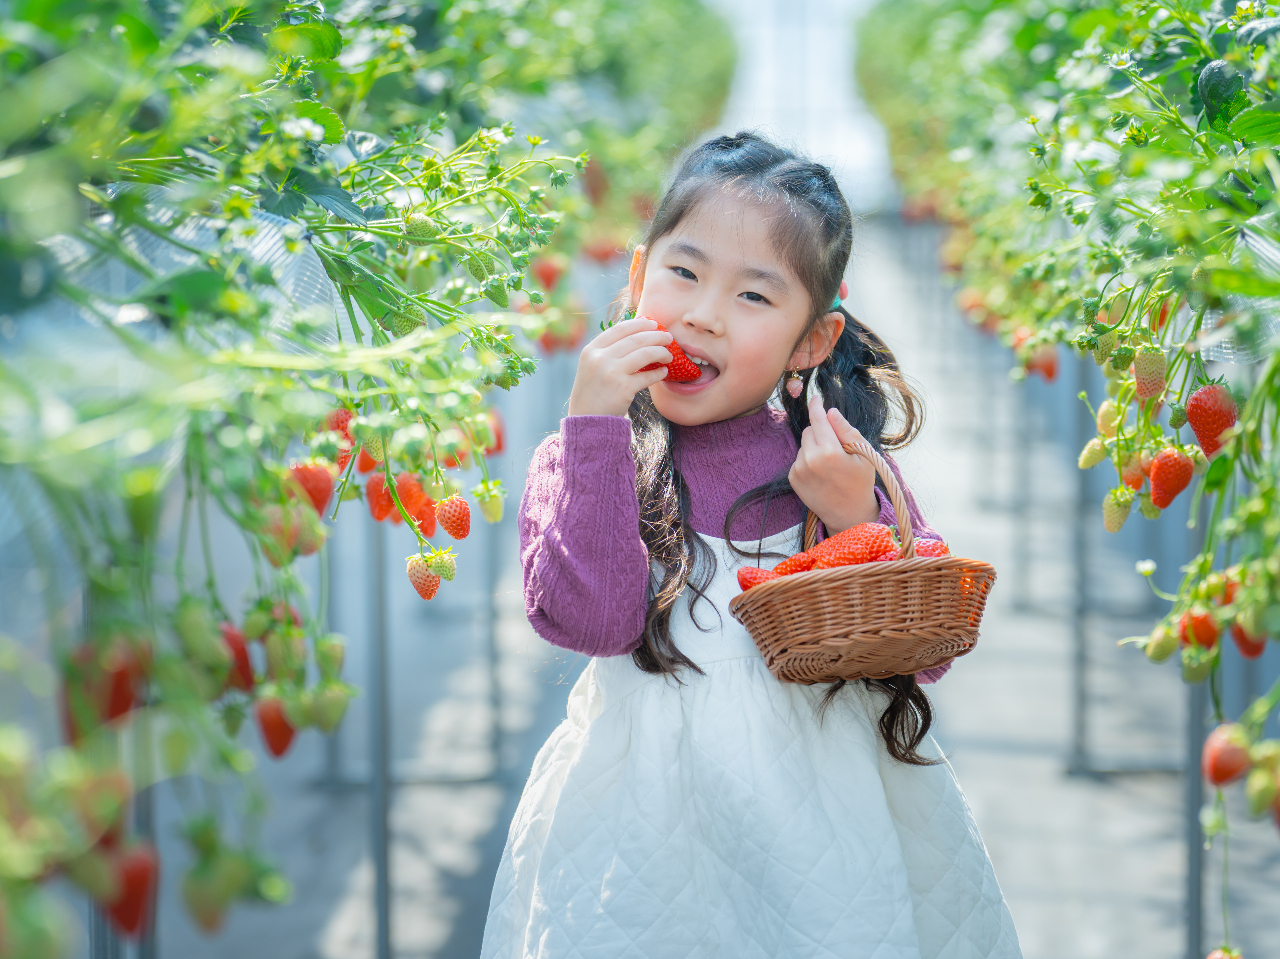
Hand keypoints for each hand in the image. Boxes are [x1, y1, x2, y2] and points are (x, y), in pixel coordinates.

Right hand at [567, 318, 673, 416]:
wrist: (587, 422)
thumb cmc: (592, 394)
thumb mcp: (591, 367)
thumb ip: (607, 352)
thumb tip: (636, 336)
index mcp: (591, 350)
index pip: (619, 329)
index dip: (639, 324)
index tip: (653, 324)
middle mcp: (600, 359)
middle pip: (636, 339)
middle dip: (656, 336)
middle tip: (668, 337)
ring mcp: (611, 373)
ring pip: (645, 353)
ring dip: (661, 352)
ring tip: (669, 355)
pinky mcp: (624, 389)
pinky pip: (648, 376)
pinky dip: (659, 373)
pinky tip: (664, 372)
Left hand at [788, 394, 879, 534]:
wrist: (848, 515)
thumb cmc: (860, 482)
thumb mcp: (863, 454)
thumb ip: (846, 430)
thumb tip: (830, 411)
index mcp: (830, 452)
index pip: (818, 419)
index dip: (816, 406)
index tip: (815, 398)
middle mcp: (810, 460)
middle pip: (810, 430)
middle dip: (821, 432)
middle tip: (837, 448)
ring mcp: (799, 470)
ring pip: (804, 444)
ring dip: (814, 447)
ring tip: (830, 464)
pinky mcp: (793, 478)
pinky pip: (799, 458)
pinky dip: (808, 460)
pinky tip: (821, 473)